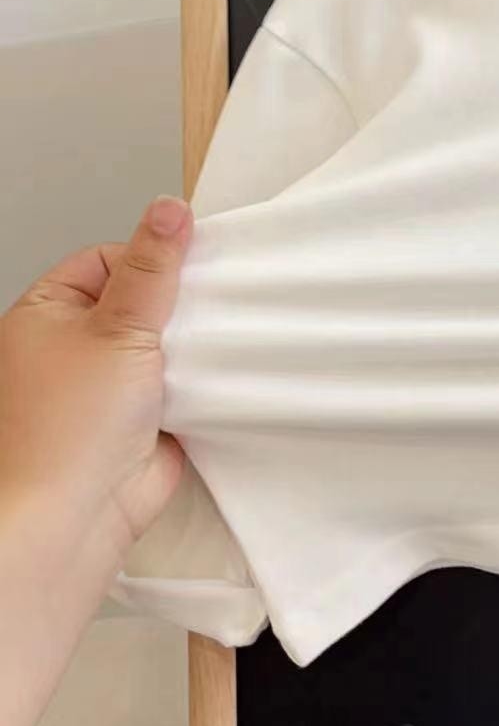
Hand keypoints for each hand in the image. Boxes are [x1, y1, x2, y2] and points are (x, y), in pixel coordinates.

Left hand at [0, 197, 191, 567]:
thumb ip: (153, 267)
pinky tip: (225, 375)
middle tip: (215, 301)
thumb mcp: (118, 325)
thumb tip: (170, 209)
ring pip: (169, 342)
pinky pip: (186, 383)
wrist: (77, 517)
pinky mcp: (147, 418)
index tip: (190, 263)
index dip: (151, 259)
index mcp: (48, 315)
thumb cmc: (68, 428)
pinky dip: (205, 381)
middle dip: (182, 303)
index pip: (108, 259)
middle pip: (144, 300)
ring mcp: (112, 384)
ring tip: (221, 340)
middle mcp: (75, 347)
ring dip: (196, 344)